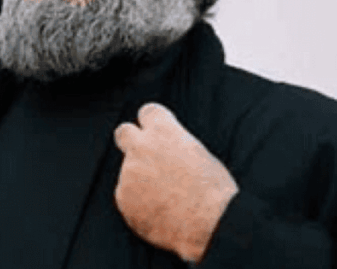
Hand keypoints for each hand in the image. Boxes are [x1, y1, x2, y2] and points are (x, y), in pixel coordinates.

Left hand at [113, 103, 238, 262]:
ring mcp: (128, 172)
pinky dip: (139, 203)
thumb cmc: (214, 192)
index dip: (153, 122)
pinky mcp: (122, 197)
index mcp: (164, 132)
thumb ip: (174, 147)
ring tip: (168, 200)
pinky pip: (127, 196)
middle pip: (123, 132)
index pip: (148, 112)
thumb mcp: (200, 155)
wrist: (209, 224)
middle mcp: (141, 147)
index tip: (157, 131)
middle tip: (146, 157)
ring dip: (142, 181)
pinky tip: (160, 213)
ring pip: (130, 172)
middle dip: (131, 141)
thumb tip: (166, 151)